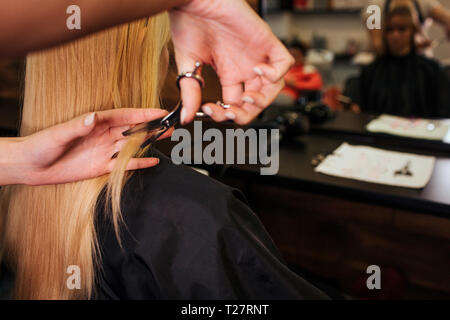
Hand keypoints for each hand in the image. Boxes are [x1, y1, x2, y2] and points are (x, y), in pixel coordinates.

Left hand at [7, 108, 172, 185]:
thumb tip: (94, 117)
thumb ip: (78, 126)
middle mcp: (104, 136)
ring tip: (166, 137)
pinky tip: (152, 161)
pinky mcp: (102, 167)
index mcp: (96, 123)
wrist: (31, 167)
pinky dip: (139, 163)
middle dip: (152, 126)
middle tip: (170, 124)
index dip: (144, 113)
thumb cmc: (40, 146)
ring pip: (132, 145)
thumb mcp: (58, 134)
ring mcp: (104, 151)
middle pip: (133, 129)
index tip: (160, 111)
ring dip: (149, 141)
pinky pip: (124, 165)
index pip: (125, 116)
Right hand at [170, 0, 293, 124]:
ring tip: (247, 97)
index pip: (235, 104)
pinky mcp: (265, 41)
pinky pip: (284, 63)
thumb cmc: (189, 22)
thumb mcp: (188, 65)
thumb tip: (186, 117)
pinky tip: (258, 71)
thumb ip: (189, 92)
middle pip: (256, 101)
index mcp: (229, 73)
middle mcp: (245, 67)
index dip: (225, 114)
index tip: (209, 110)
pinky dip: (276, 73)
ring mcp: (257, 55)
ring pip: (274, 87)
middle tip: (230, 113)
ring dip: (263, 100)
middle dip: (244, 113)